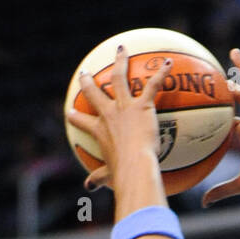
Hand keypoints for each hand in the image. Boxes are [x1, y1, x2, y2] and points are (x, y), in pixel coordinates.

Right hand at [66, 45, 173, 192]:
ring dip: (120, 61)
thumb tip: (88, 188)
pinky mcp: (142, 106)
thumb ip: (99, 179)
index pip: (83, 123)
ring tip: (121, 49)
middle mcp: (108, 114)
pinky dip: (161, 73)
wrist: (135, 166)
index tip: (72, 113)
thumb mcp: (109, 177)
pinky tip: (167, 63)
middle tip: (85, 73)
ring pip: (118, 77)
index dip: (76, 118)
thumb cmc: (123, 175)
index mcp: (99, 131)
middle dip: (89, 82)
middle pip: (95, 93)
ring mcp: (124, 107)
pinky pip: (152, 85)